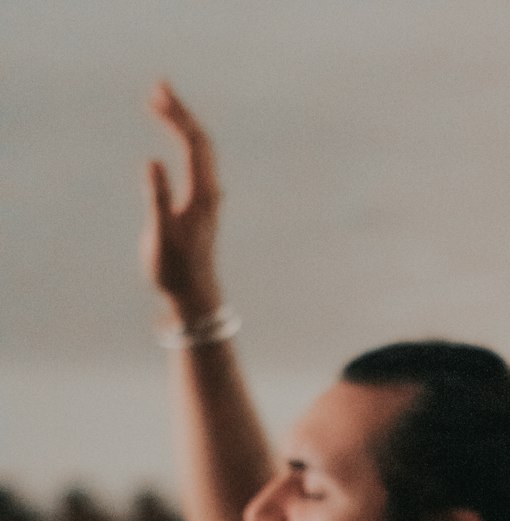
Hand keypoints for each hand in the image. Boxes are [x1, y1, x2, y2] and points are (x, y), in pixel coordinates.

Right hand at [142, 80, 223, 318]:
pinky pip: (199, 163)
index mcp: (202, 194)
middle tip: (157, 86)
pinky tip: (177, 139)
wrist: (193, 296)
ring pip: (201, 151)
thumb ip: (157, 197)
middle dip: (180, 112)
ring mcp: (208, 199)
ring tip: (161, 104)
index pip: (193, 143)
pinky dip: (187, 143)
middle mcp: (210, 192)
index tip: (155, 95)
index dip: (176, 116)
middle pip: (201, 141)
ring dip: (183, 124)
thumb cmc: (174, 269)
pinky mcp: (203, 206)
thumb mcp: (161, 234)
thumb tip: (152, 162)